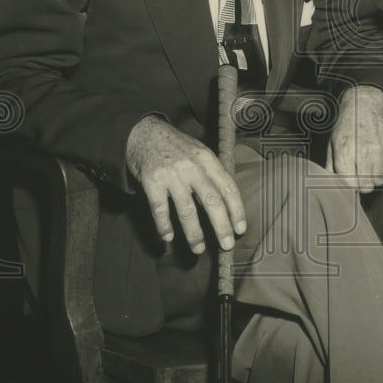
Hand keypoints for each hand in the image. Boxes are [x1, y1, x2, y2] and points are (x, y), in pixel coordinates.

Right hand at [126, 115, 245, 252]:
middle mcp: (192, 167)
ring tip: (198, 249)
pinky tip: (168, 238)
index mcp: (208, 159)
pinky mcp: (151, 181)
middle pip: (211, 201)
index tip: (240, 229)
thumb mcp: (199, 151)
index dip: (236, 210)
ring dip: (194, 234)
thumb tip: (228, 203)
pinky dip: (164, 226)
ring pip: (187, 210)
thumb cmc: (175, 146)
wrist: (142, 132)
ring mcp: (171, 174)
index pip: (228, 187)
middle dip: (221, 226)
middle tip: (226, 245)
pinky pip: (160, 210)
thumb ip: (212, 173)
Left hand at [326, 85, 382, 192]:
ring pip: (381, 179)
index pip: (351, 184)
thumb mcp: (332, 144)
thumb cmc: (346, 125)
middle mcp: (363, 152)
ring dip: (374, 175)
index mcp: (345, 152)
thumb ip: (331, 167)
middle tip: (360, 175)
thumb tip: (333, 184)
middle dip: (363, 183)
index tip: (350, 180)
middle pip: (368, 186)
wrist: (363, 104)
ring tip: (368, 165)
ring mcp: (379, 149)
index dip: (351, 185)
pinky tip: (377, 155)